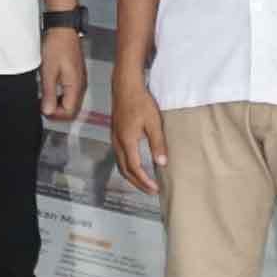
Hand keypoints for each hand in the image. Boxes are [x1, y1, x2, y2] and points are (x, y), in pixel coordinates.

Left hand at [39, 26, 85, 120]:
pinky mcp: (75, 73)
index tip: (43, 111)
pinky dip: (60, 94)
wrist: (62, 28)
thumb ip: (48, 93)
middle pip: (72, 108)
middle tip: (43, 107)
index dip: (56, 115)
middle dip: (57, 111)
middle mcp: (80, 83)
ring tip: (45, 99)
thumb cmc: (57, 44)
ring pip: (71, 100)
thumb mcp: (48, 71)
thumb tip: (47, 110)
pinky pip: (70, 91)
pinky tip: (50, 89)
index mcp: (75, 85)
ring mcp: (79, 78)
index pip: (70, 112)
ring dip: (58, 103)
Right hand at [111, 77, 166, 194]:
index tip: (155, 188)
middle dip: (138, 183)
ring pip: (120, 164)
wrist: (125, 86)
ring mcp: (114, 138)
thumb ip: (157, 143)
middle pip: (125, 171)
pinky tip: (136, 166)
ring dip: (132, 176)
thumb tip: (161, 162)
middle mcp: (117, 142)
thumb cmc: (139, 100)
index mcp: (127, 141)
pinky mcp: (115, 134)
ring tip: (144, 182)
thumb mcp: (153, 122)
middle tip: (151, 191)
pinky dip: (128, 167)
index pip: (135, 168)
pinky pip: (119, 157)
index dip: (145, 181)